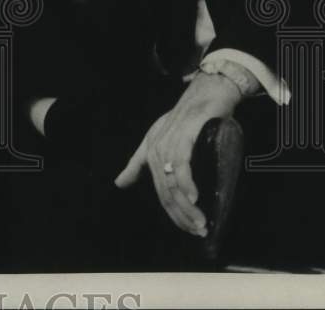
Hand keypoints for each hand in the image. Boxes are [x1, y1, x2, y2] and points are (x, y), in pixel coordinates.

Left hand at [114, 72, 243, 235]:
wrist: (206, 94)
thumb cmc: (185, 119)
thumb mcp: (158, 140)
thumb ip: (138, 163)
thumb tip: (119, 183)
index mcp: (149, 154)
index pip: (160, 192)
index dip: (174, 214)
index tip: (190, 229)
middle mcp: (155, 150)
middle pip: (166, 192)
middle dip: (182, 216)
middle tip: (200, 231)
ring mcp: (168, 143)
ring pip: (173, 182)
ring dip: (187, 206)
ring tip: (201, 222)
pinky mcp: (183, 136)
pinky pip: (181, 165)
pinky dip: (186, 183)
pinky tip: (194, 198)